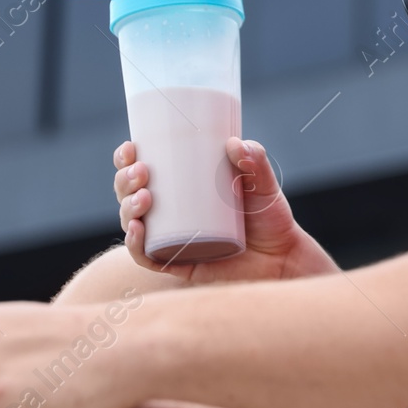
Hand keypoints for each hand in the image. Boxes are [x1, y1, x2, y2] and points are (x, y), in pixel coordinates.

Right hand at [114, 135, 339, 283]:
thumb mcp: (263, 184)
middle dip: (125, 180)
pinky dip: (134, 245)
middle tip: (142, 172)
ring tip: (145, 197)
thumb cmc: (269, 217)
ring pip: (132, 223)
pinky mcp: (177, 264)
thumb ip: (255, 161)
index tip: (131, 147)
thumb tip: (235, 143)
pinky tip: (137, 229)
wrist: (283, 258)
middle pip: (129, 194)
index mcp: (180, 187)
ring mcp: (170, 239)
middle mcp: (169, 213)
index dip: (126, 160)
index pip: (142, 170)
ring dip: (128, 208)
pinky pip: (146, 257)